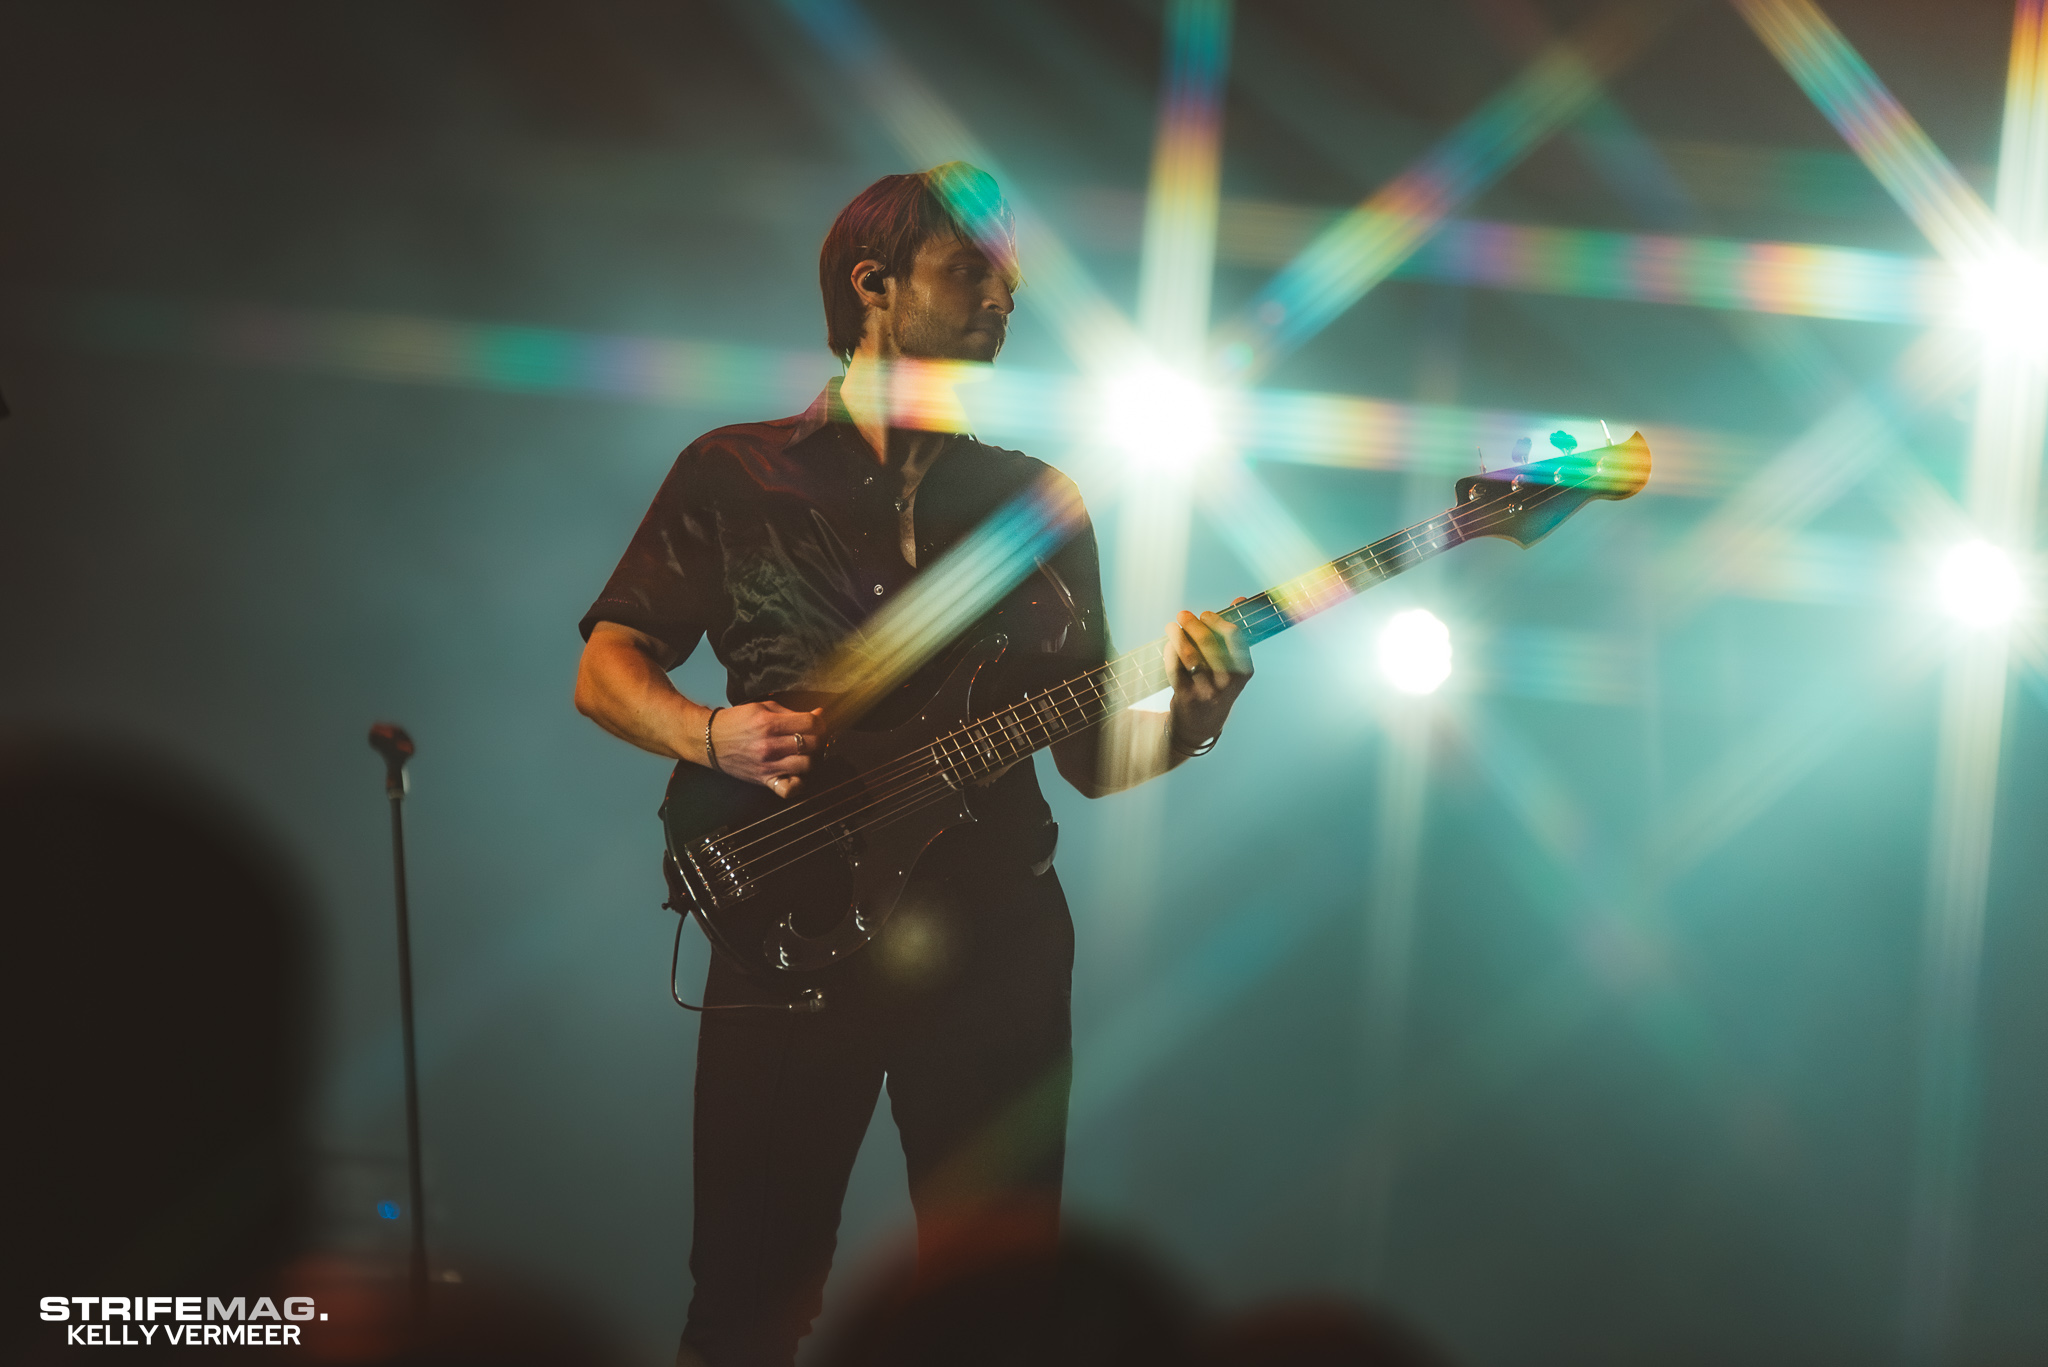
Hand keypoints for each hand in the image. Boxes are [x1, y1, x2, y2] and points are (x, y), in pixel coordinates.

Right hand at [708, 701, 823, 797]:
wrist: (710, 740)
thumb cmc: (736, 722)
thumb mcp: (762, 708)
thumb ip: (790, 712)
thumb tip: (817, 715)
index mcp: (769, 723)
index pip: (810, 724)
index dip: (819, 722)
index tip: (818, 722)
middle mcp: (769, 745)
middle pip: (812, 744)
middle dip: (818, 738)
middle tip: (813, 736)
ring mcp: (767, 765)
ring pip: (807, 765)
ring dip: (811, 758)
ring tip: (805, 753)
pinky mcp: (764, 779)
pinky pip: (789, 790)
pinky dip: (798, 784)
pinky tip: (797, 773)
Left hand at [1164, 605, 1251, 751]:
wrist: (1200, 726)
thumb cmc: (1217, 686)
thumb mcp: (1231, 666)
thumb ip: (1233, 634)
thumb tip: (1239, 600)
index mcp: (1243, 671)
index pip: (1235, 638)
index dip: (1218, 622)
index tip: (1206, 614)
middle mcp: (1227, 683)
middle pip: (1210, 645)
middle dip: (1194, 625)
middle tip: (1183, 615)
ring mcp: (1206, 691)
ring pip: (1190, 657)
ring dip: (1178, 636)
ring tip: (1171, 626)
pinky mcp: (1186, 697)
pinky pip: (1175, 669)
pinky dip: (1169, 653)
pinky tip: (1168, 644)